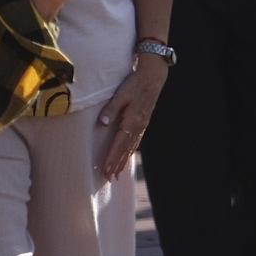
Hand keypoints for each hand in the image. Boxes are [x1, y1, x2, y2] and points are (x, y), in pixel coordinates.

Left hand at [94, 53, 164, 181]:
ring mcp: (142, 125)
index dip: (112, 157)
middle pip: (126, 149)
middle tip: (109, 178)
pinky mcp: (142, 122)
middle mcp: (138, 126)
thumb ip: (111, 109)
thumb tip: (102, 123)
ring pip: (131, 147)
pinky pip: (135, 141)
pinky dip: (129, 151)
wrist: (153, 77)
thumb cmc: (135, 84)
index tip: (106, 170)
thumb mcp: (120, 94)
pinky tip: (127, 157)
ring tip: (116, 174)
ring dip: (123, 160)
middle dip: (117, 164)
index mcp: (132, 120)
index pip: (119, 143)